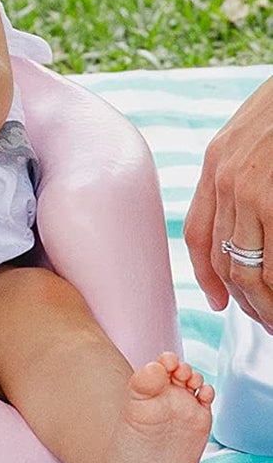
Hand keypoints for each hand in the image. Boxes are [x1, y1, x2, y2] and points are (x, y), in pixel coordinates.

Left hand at [185, 75, 272, 326]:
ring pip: (250, 270)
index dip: (205, 274)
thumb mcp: (248, 139)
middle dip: (244, 301)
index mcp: (215, 164)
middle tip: (267, 323)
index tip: (219, 301)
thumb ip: (238, 173)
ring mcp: (252, 193)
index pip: (196, 232)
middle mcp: (225, 180)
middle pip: (223, 260)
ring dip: (267, 306)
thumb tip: (247, 215)